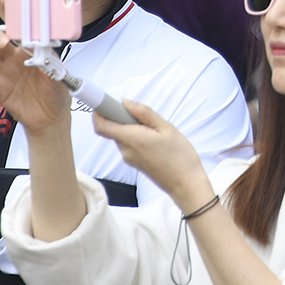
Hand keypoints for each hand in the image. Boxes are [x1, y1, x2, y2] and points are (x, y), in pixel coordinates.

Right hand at [0, 28, 71, 135]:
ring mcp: (6, 75)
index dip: (15, 28)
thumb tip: (46, 55)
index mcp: (30, 52)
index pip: (19, 34)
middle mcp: (15, 60)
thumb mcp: (61, 74)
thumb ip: (52, 63)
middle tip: (3, 42)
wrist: (52, 117)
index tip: (17, 27)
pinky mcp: (1, 92)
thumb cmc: (57, 92)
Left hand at [93, 100, 212, 211]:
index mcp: (133, 139)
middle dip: (121, 117)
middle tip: (140, 112)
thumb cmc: (180, 157)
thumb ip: (144, 113)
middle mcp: (126, 150)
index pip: (102, 126)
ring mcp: (129, 157)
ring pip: (121, 135)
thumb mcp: (166, 128)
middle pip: (111, 128)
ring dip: (130, 127)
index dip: (99, 112)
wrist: (185, 183)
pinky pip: (128, 143)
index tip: (105, 101)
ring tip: (154, 127)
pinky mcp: (134, 162)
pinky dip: (135, 135)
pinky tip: (154, 137)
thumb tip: (126, 102)